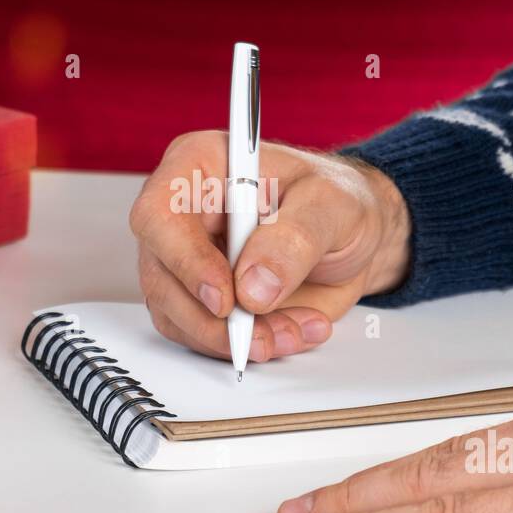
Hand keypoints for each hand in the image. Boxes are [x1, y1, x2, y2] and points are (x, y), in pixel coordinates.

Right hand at [129, 131, 410, 362]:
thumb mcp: (332, 206)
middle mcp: (183, 214)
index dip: (184, 261)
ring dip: (234, 339)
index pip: (160, 215)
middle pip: (160, 276)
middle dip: (212, 320)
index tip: (225, 298)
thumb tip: (253, 285)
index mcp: (200, 166)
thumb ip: (295, 238)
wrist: (351, 237)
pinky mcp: (199, 299)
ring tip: (292, 330)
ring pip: (178, 316)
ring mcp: (186, 260)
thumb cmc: (335, 202)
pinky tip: (289, 331)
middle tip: (263, 335)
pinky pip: (203, 336)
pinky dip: (247, 345)